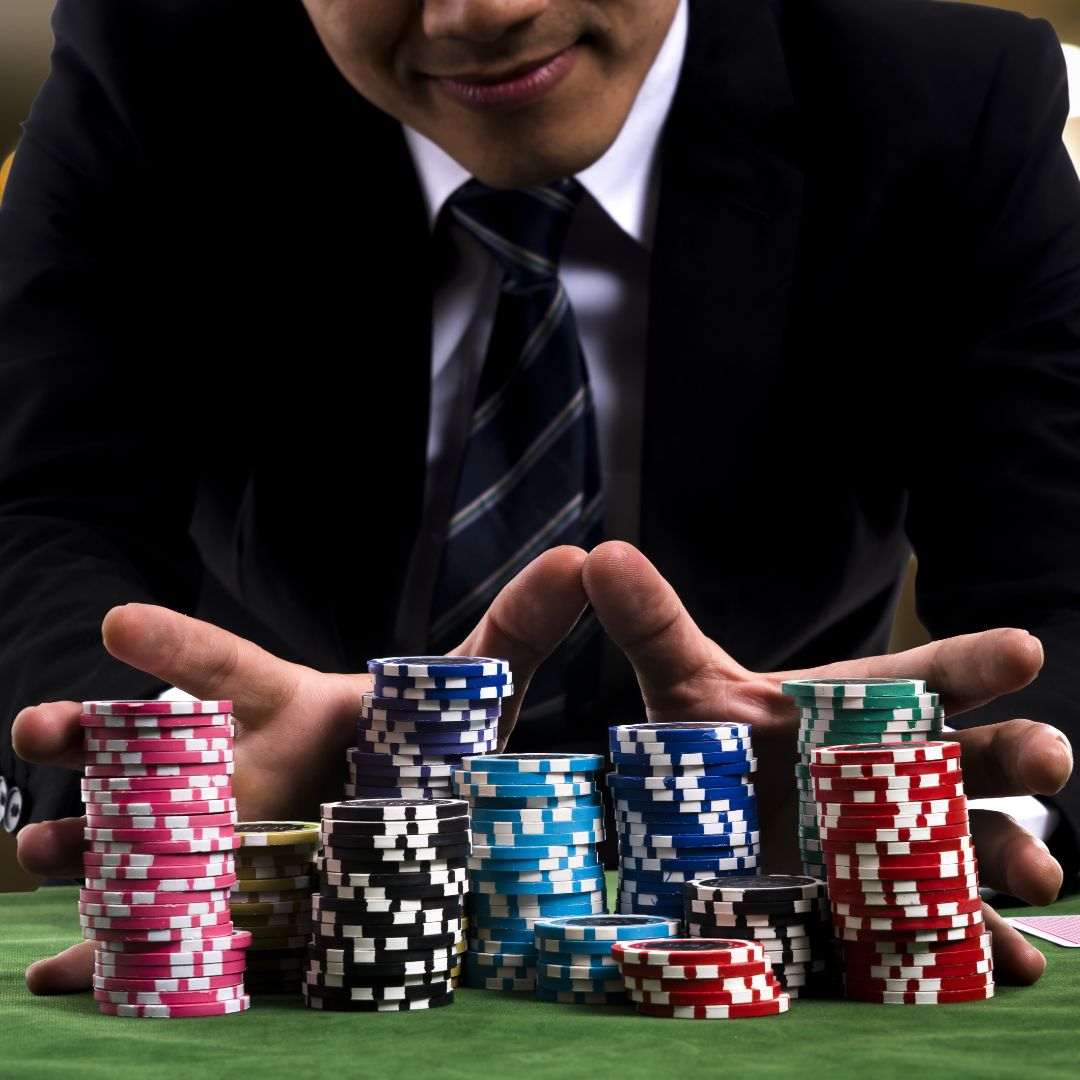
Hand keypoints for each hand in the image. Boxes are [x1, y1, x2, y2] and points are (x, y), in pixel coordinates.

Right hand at [13, 545, 589, 993]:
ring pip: (128, 832)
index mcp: (290, 714)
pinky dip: (105, 956)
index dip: (178, 646)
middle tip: (36, 725)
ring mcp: (219, 838)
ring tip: (31, 851)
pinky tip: (59, 975)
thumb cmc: (422, 751)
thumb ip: (517, 631)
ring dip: (75, 839)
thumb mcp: (472, 695)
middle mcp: (239, 768)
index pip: (229, 671)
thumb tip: (581, 555)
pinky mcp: (222, 911)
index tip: (120, 621)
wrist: (409, 830)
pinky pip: (152, 934)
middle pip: (151, 750)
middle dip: (91, 737)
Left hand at [582, 541, 1071, 985]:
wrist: (697, 829)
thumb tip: (602, 555)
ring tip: (1040, 872)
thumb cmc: (710, 746)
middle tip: (1049, 757)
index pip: (923, 677)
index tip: (1023, 650)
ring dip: (1013, 854)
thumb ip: (652, 625)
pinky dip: (980, 945)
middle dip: (1014, 753)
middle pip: (968, 757)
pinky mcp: (882, 912)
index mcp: (855, 711)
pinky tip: (1009, 963)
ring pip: (972, 843)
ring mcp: (895, 846)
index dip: (972, 661)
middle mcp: (890, 774)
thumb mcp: (680, 686)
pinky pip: (944, 928)